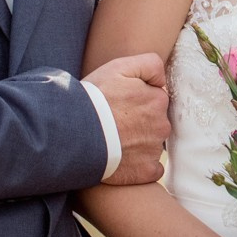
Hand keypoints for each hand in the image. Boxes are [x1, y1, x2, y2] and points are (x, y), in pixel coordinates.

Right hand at [85, 52, 169, 185]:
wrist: (73, 133)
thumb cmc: (94, 98)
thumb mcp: (120, 67)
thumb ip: (150, 65)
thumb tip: (163, 80)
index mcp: (158, 100)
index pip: (155, 98)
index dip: (137, 100)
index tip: (120, 104)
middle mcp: (162, 125)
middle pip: (156, 122)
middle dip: (140, 121)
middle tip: (115, 122)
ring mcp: (154, 150)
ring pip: (152, 144)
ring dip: (138, 142)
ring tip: (114, 140)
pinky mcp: (146, 171)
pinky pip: (151, 168)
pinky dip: (140, 165)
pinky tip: (122, 159)